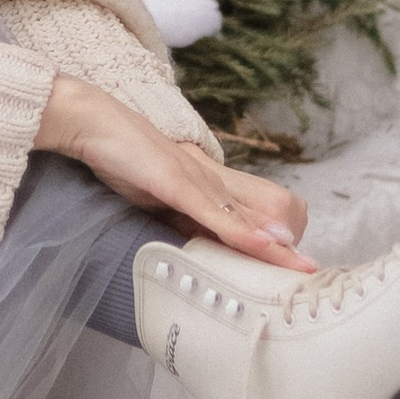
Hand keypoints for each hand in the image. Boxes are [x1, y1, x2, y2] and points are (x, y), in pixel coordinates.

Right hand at [36, 76, 312, 269]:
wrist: (94, 122)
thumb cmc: (123, 160)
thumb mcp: (155, 198)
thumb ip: (179, 219)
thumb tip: (195, 247)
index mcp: (207, 189)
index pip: (250, 220)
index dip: (274, 245)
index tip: (292, 270)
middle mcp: (211, 182)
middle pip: (261, 216)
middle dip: (285, 250)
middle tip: (305, 276)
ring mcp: (197, 180)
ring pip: (246, 218)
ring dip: (274, 247)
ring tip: (300, 269)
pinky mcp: (177, 181)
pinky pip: (215, 212)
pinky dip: (240, 231)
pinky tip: (260, 245)